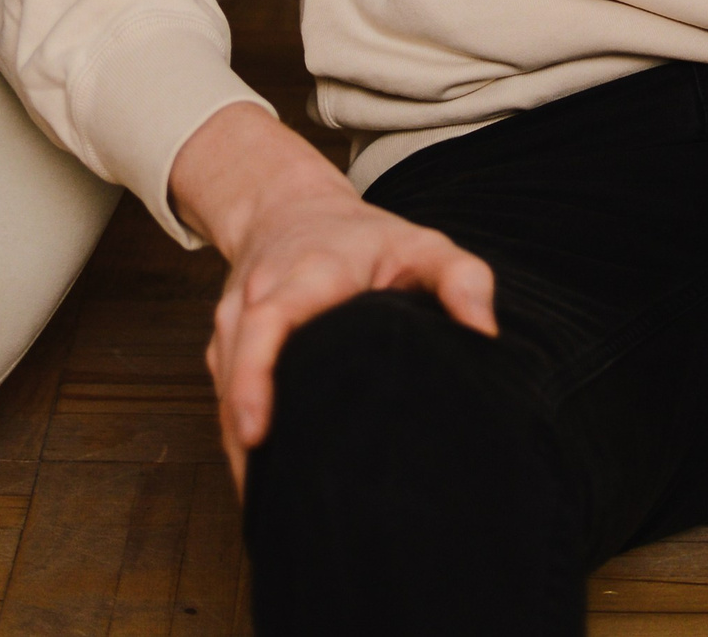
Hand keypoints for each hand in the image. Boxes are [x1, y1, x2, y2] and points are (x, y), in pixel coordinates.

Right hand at [171, 103, 496, 492]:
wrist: (292, 204)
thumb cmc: (365, 235)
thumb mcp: (421, 242)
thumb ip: (460, 277)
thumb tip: (486, 333)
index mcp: (307, 273)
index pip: (267, 321)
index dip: (254, 376)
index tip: (256, 430)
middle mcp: (259, 293)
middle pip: (234, 365)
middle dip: (243, 431)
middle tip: (271, 500)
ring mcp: (232, 318)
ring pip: (223, 387)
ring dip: (240, 443)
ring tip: (272, 504)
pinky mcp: (222, 342)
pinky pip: (221, 392)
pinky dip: (236, 433)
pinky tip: (262, 479)